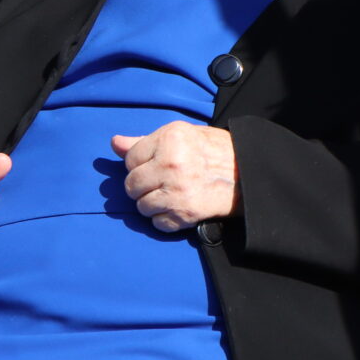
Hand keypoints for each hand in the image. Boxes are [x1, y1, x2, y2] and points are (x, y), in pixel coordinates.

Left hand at [111, 122, 238, 232]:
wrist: (245, 172)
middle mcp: (171, 165)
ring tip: (168, 195)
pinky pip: (158, 224)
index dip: (139, 164)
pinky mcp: (186, 214)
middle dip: (141, 186)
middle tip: (158, 183)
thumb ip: (143, 141)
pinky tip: (176, 207)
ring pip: (141, 207)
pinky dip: (165, 219)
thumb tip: (114, 143)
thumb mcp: (178, 135)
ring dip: (151, 204)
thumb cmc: (209, 149)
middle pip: (132, 185)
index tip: (154, 165)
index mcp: (169, 140)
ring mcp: (178, 191)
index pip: (130, 159)